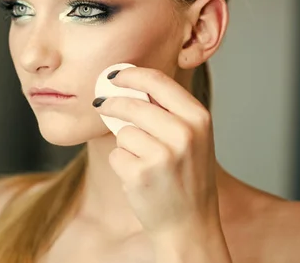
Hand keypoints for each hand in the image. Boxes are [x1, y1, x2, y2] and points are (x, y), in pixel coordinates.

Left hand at [93, 67, 230, 260]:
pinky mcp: (141, 173)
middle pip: (132, 104)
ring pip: (122, 131)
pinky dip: (122, 163)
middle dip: (111, 103)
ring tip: (144, 161)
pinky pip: (117, 154)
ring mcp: (163, 154)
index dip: (130, 74)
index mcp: (198, 117)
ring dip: (124, 143)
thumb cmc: (187, 176)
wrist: (190, 225)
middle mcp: (184, 133)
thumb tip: (126, 82)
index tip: (114, 75)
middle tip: (101, 104)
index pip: (157, 80)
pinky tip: (140, 177)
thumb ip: (167, 109)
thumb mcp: (191, 137)